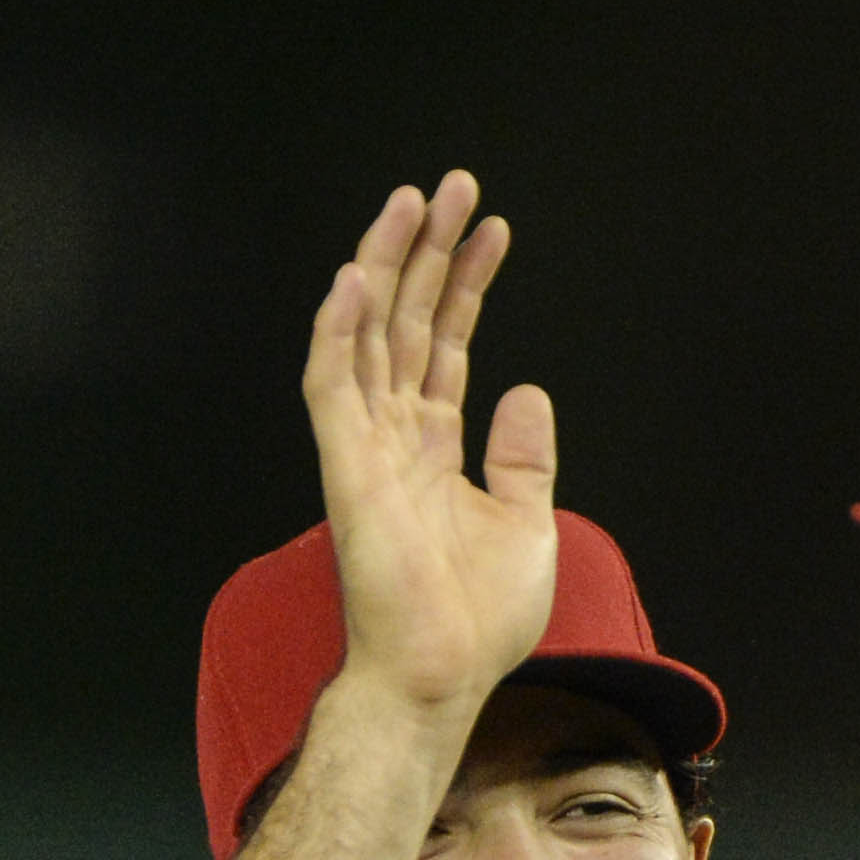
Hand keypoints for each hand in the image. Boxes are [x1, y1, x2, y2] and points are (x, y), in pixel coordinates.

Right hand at [301, 173, 556, 724]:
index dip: (465, 284)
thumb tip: (525, 388)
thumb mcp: (527, 522)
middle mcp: (393, 438)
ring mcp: (365, 448)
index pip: (443, 345)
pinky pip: (332, 384)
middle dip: (426, 250)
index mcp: (432, 449)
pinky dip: (340, 328)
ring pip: (367, 334)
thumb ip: (522, 454)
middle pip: (405, 322)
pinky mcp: (345, 466)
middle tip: (450, 184)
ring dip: (386, 263)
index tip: (492, 229)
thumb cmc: (475, 620)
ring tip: (412, 200)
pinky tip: (358, 275)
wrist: (441, 676)